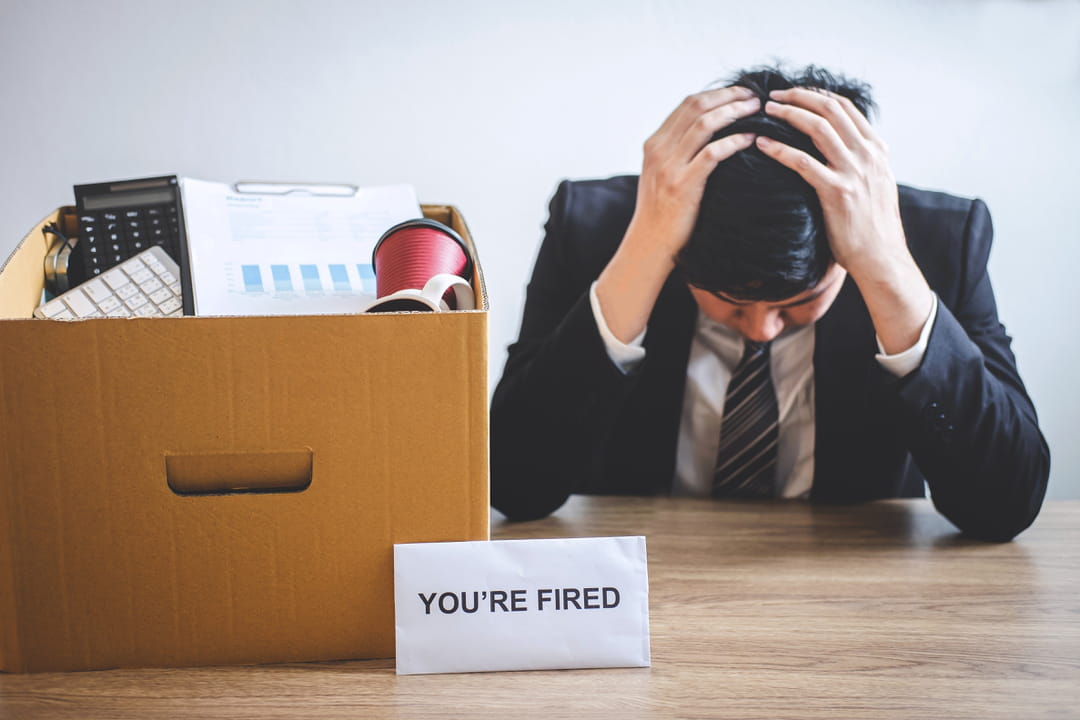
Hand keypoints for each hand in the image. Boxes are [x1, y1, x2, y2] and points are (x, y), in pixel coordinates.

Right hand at [629, 87, 759, 260]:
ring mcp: (669, 167)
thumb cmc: (662, 213)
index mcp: (655, 144)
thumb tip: (708, 133)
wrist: (649, 244)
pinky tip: (751, 138)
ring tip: (757, 110)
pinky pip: (713, 153)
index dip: (718, 93)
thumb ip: (677, 152)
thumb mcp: (661, 175)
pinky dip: (734, 141)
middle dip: (729, 96)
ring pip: (705, 124)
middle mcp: (659, 150)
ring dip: (735, 112)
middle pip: (697, 106)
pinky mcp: (683, 185)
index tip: (741, 92)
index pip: (687, 104)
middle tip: (754, 95)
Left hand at [758, 88, 933, 352]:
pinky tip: (761, 144)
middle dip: (799, 96)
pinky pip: (802, 162)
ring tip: (765, 110)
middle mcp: (867, 155)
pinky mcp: (836, 191)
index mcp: (876, 150)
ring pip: (817, 127)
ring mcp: (853, 171)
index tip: (794, 92)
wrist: (882, 258)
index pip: (845, 108)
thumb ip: (862, 164)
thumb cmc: (872, 228)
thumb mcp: (876, 186)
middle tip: (773, 95)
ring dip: (788, 114)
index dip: (817, 95)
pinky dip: (779, 149)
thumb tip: (842, 151)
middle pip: (830, 109)